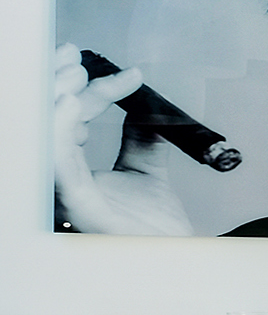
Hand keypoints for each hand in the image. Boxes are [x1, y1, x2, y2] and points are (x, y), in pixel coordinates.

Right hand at [52, 44, 193, 235]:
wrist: (178, 258)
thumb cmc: (154, 227)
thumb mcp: (146, 171)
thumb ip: (141, 139)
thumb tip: (144, 108)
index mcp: (71, 171)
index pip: (66, 119)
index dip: (82, 88)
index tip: (112, 69)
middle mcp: (60, 181)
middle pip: (45, 122)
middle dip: (53, 83)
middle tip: (75, 56)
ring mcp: (65, 194)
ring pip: (42, 138)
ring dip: (52, 100)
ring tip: (71, 74)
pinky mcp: (78, 206)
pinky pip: (59, 166)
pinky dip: (59, 131)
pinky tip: (69, 104)